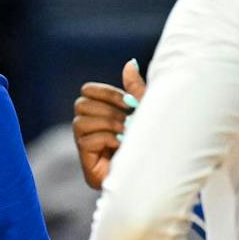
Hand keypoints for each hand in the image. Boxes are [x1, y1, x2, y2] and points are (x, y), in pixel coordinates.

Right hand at [74, 59, 145, 190]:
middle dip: (108, 108)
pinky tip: (121, 146)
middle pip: (81, 103)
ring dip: (108, 124)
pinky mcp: (87, 161)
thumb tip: (130, 63)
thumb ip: (135, 89)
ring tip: (127, 132)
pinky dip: (106, 139)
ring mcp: (85, 145)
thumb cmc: (153, 143)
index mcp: (101, 112)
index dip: (106, 92)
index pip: (88, 91)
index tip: (130, 102)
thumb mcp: (146, 112)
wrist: (157, 176)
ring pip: (81, 121)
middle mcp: (89, 127)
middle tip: (129, 117)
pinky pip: (86, 140)